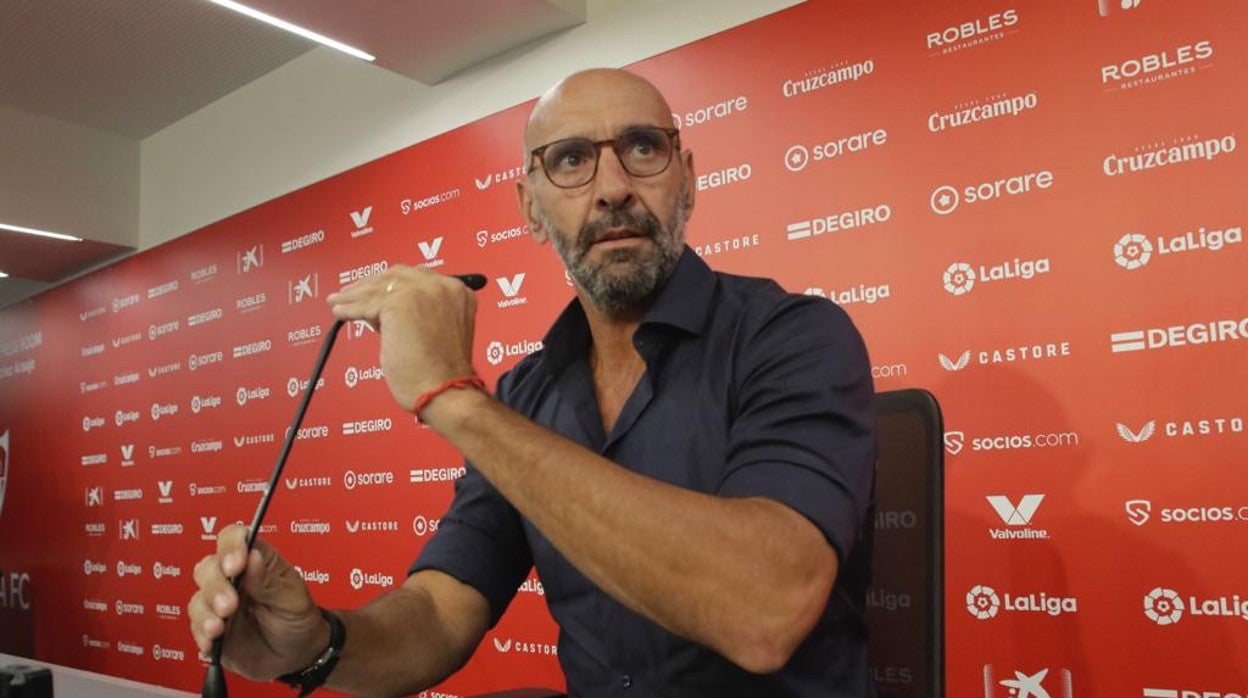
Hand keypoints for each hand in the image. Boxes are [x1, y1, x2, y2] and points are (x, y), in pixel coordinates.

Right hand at [188, 524, 327, 679]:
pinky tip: (213, 641)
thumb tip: (252, 556)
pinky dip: (201, 633)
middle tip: (230, 605)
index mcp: (257, 561)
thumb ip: (270, 582)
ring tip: (220, 627)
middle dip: (216, 585)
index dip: (230, 546)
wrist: (297, 656)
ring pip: (199, 597)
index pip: (235, 538)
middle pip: (209, 567)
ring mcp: (219, 603)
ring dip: (206, 611)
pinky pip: (195, 626)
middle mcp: (233, 578)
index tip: (236, 565)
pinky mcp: (211, 628)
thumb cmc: (298, 618)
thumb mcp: (293, 599)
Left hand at [327, 267, 477, 410]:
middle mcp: (442, 286)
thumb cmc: (441, 374)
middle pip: (396, 276)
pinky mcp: (399, 304)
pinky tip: (340, 312)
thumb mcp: (436, 332)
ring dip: (355, 296)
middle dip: (372, 284)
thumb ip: (416, 315)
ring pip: (379, 289)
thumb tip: (383, 311)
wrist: (443, 389)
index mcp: (457, 293)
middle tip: (353, 292)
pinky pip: (367, 304)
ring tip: (339, 301)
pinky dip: (350, 309)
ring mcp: (421, 292)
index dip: (393, 284)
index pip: (417, 278)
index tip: (377, 289)